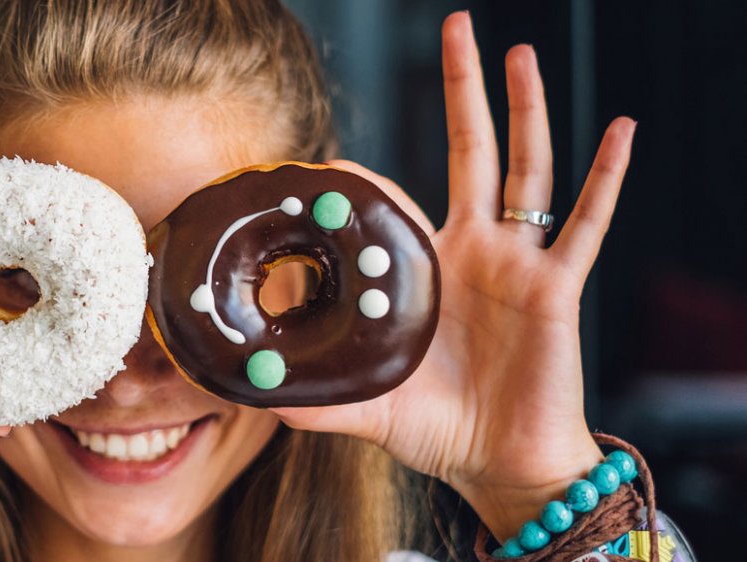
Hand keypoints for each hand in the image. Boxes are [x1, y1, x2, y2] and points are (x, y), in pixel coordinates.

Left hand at [272, 12, 635, 538]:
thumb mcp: (367, 407)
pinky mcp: (556, 287)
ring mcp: (517, 263)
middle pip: (471, 153)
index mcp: (427, 271)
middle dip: (464, 93)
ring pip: (526, 170)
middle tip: (457, 29)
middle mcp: (474, 252)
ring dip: (525, 110)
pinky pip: (586, 224)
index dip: (366, 182)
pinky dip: (606, 178)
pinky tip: (620, 131)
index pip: (396, 202)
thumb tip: (252, 398)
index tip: (328, 162)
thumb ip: (316, 399)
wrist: (500, 462)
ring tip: (519, 53)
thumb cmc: (438, 429)